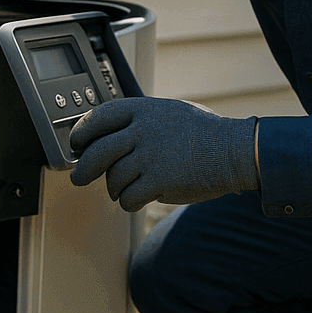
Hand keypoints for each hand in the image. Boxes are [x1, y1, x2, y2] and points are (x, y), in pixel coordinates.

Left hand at [68, 97, 258, 212]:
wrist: (235, 151)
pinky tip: (139, 199)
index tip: (76, 144)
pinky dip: (130, 202)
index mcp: (143, 110)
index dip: (81, 132)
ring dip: (115, 189)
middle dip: (83, 169)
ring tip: (126, 189)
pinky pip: (128, 198)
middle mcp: (142, 131)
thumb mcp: (168, 113)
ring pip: (112, 179)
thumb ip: (139, 122)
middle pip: (96, 152)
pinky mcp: (159, 181)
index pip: (98, 117)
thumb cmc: (203, 134)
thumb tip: (106, 139)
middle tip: (78, 177)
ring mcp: (149, 156)